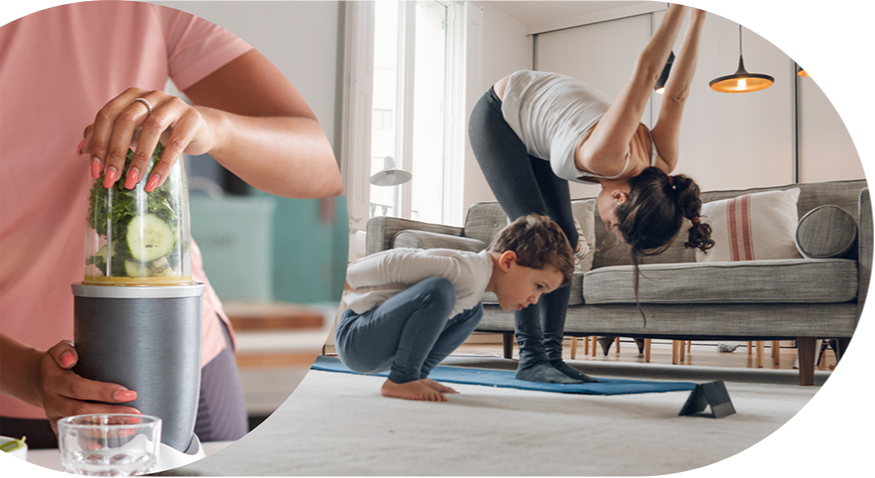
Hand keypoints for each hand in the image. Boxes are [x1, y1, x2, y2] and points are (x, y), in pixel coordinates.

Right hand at [39, 341, 140, 433]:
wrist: (43, 380)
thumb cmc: (60, 363)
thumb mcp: (59, 350)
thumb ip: (65, 350)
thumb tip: (71, 359)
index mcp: (55, 381)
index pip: (78, 388)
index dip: (103, 392)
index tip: (127, 393)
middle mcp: (53, 402)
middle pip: (81, 410)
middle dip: (110, 412)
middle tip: (135, 413)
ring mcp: (56, 417)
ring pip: (80, 426)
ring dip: (106, 428)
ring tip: (130, 426)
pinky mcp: (61, 428)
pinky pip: (75, 437)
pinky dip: (91, 441)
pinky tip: (108, 442)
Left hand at [80, 87, 217, 191]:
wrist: (200, 130)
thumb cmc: (162, 131)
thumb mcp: (133, 131)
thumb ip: (107, 135)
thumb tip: (81, 150)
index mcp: (132, 96)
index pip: (107, 115)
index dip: (98, 143)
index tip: (95, 171)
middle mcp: (151, 95)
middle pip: (126, 120)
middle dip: (115, 153)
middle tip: (111, 179)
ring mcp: (174, 104)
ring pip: (152, 129)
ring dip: (139, 159)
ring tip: (132, 183)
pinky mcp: (193, 119)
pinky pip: (176, 143)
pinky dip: (163, 165)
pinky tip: (154, 182)